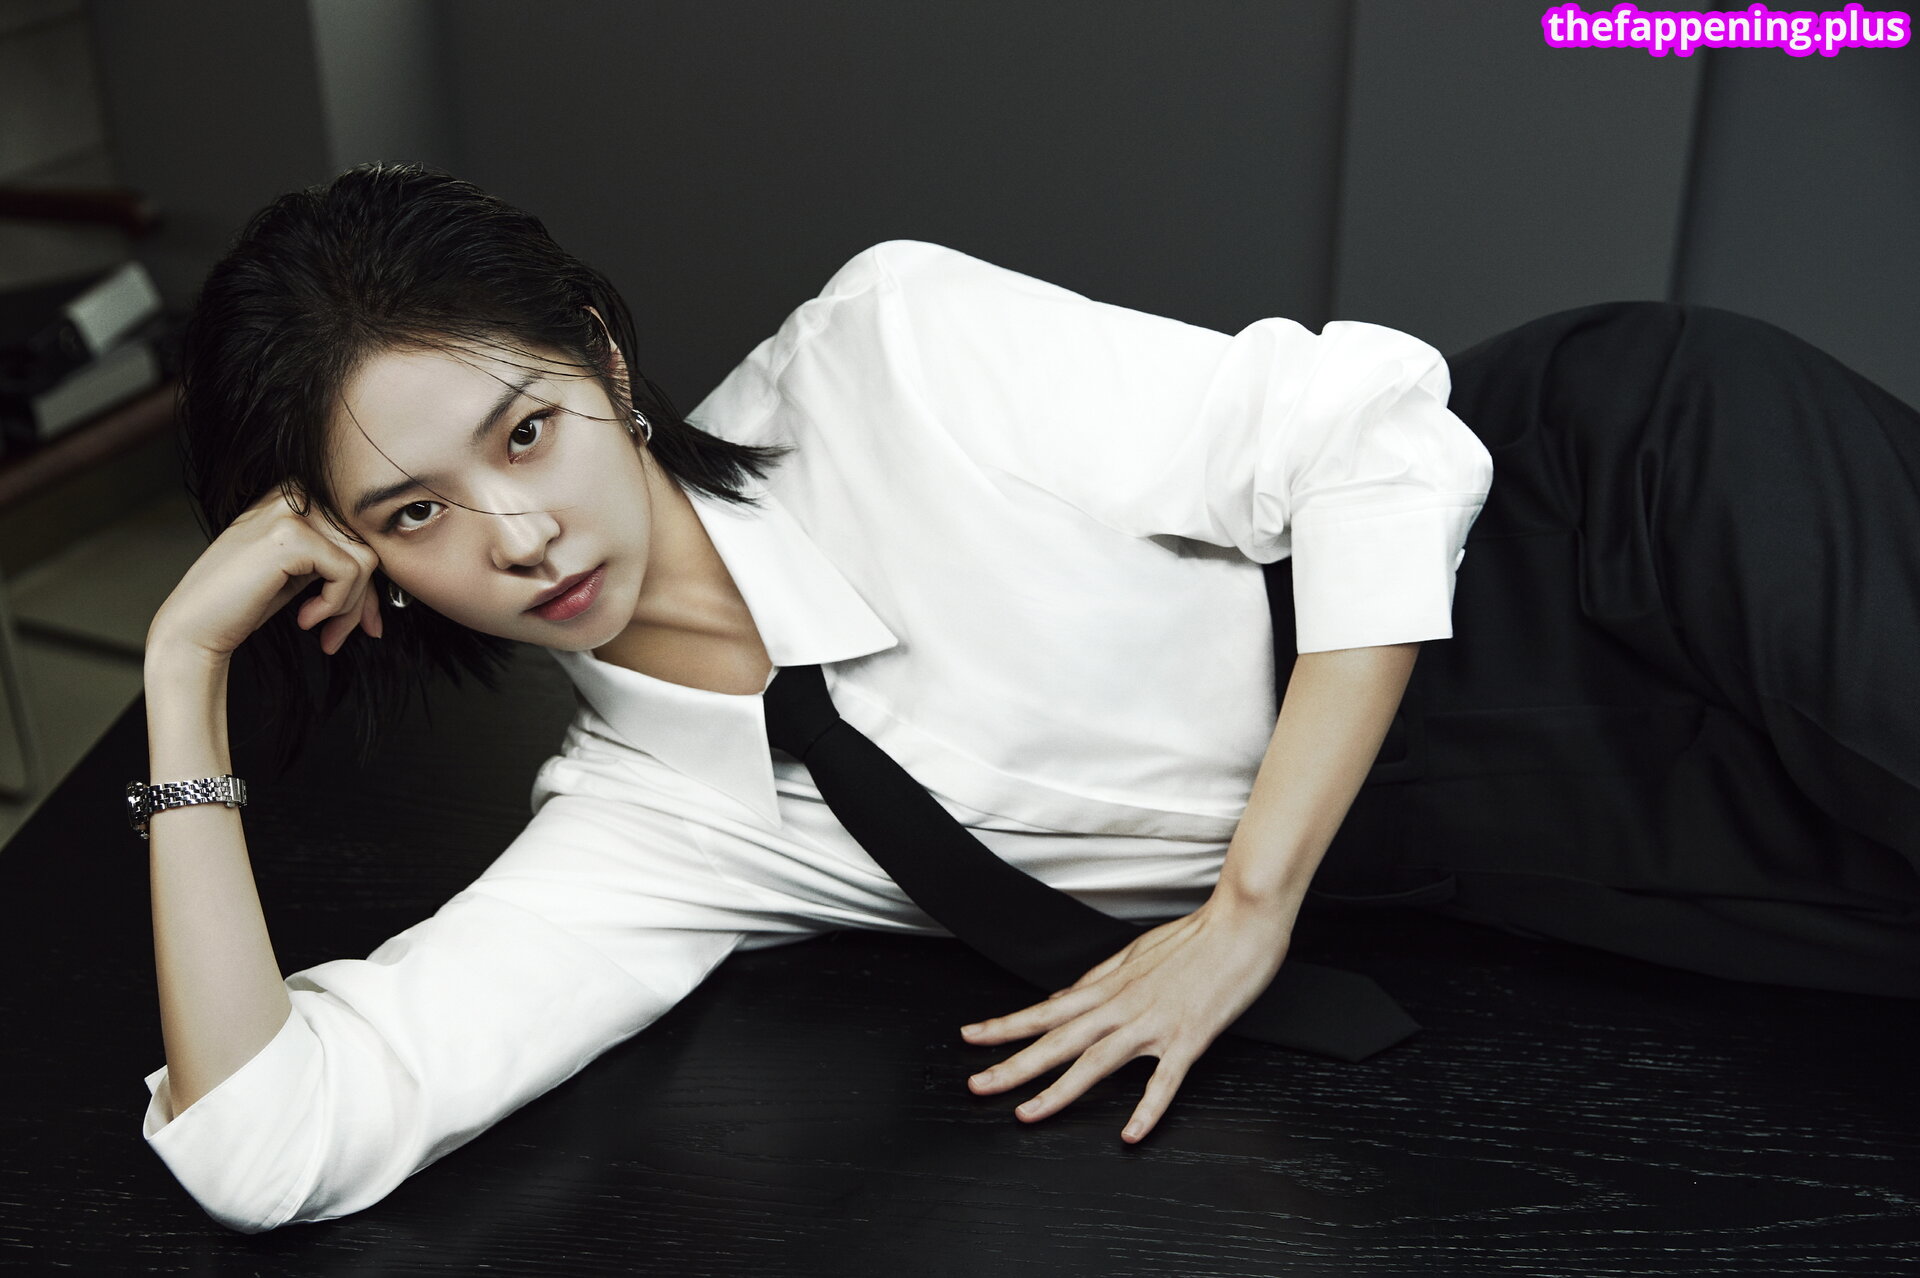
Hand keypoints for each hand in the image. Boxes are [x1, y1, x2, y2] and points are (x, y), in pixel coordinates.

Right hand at [147, 481, 386, 664]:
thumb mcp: (302, 573)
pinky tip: (306, 618)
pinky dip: (336, 604)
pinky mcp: (289, 536)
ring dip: (350, 605)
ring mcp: (288, 511)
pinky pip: (349, 571)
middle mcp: (291, 495)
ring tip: (321, 626)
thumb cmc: (244, 602)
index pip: (359, 531)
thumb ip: (340, 562)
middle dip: (362, 599)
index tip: (362, 621)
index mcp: (294, 497)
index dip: (367, 581)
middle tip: (338, 634)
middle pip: (366, 543)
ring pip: (365, 558)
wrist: (194, 627)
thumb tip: (393, 583)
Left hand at [959, 894, 1293, 1143]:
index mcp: (1110, 986)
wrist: (1241, 922)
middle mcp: (1123, 1005)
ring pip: (1096, 1061)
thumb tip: (1066, 997)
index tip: (971, 1037)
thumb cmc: (1196, 937)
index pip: (1046, 1009)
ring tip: (1027, 1114)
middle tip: (977, 1085)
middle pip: (1058, 1040)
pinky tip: (1130, 1135)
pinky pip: (1164, 1080)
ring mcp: (1154, 1023)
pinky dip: (1147, 1109)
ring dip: (1058, 1090)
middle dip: (1014, 1065)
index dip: (1006, 1026)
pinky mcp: (1190, 1038)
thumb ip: (1100, 978)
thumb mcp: (1137, 952)